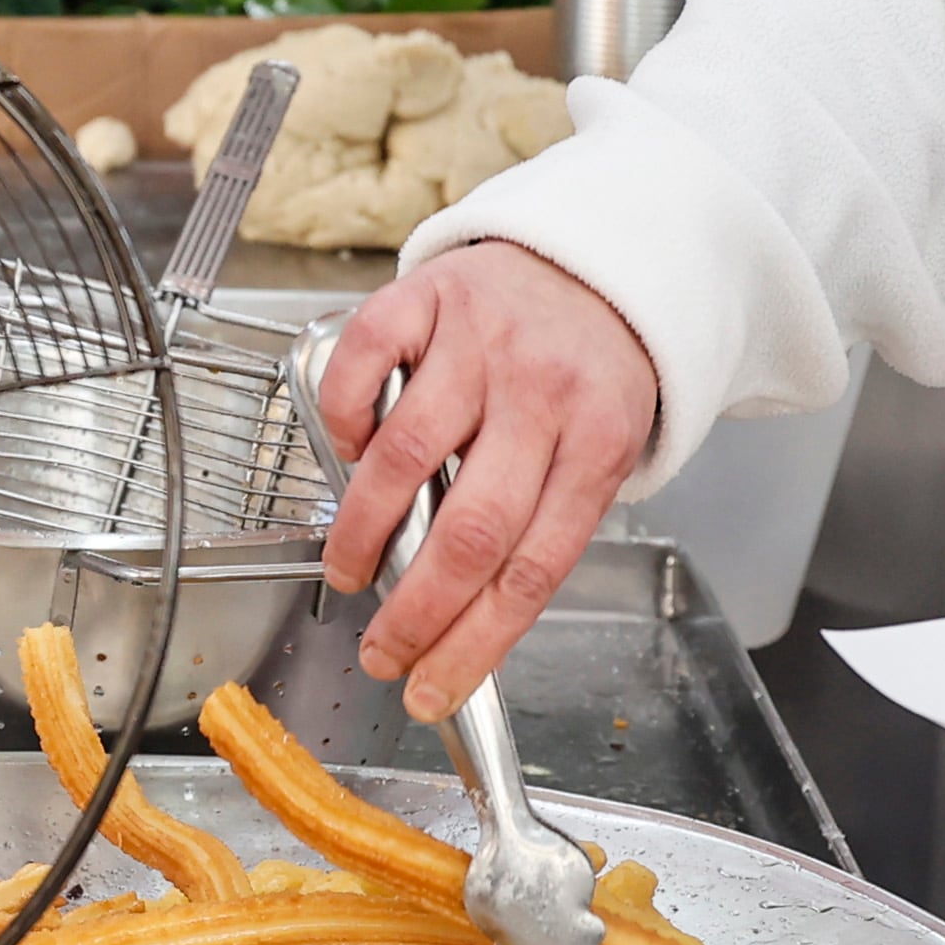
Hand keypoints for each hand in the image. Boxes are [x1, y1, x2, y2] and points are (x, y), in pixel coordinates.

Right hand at [312, 241, 658, 721]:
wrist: (596, 255)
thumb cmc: (590, 370)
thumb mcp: (596, 447)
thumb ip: (541, 519)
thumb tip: (461, 618)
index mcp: (598, 444)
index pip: (532, 570)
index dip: (474, 643)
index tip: (430, 689)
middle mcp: (541, 393)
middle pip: (471, 529)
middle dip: (415, 612)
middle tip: (382, 652)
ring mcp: (480, 342)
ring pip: (405, 456)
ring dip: (365, 531)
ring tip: (352, 568)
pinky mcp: (428, 296)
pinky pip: (367, 365)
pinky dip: (346, 420)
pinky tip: (350, 452)